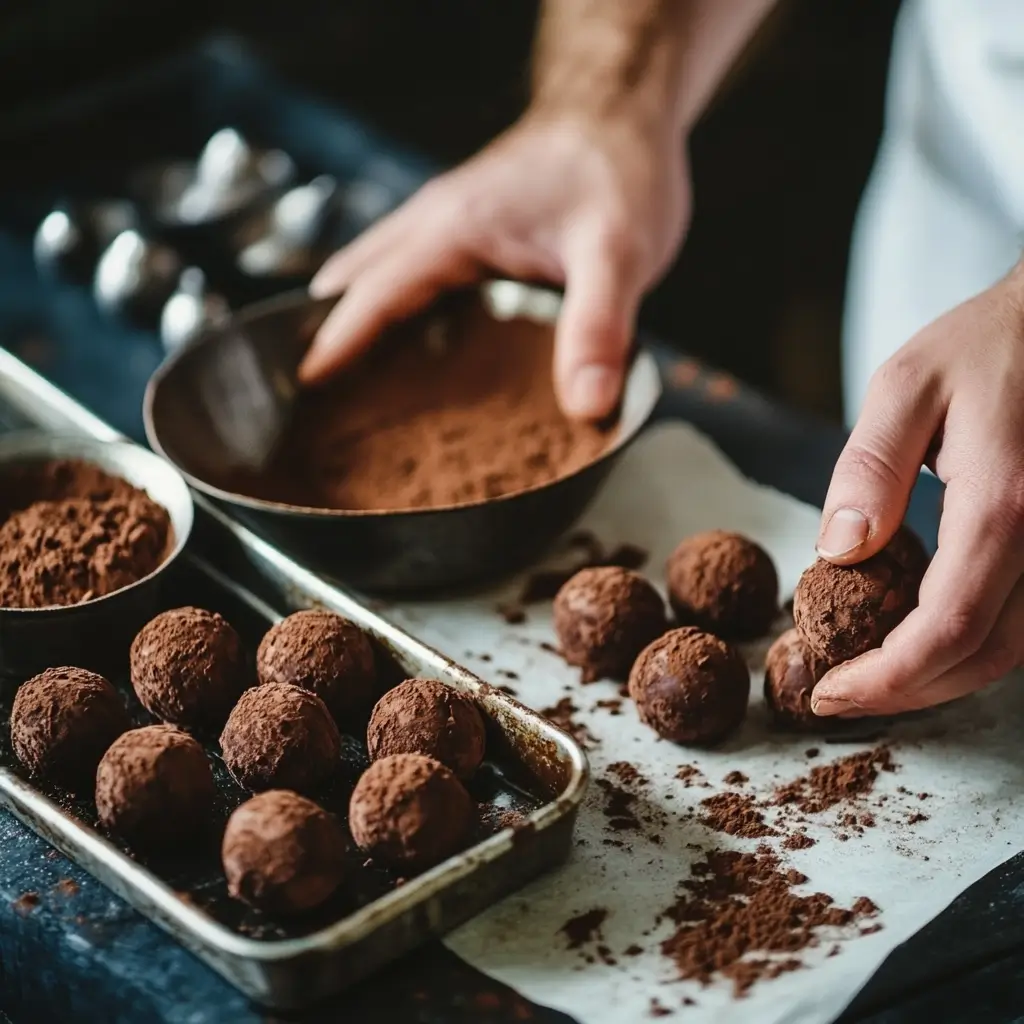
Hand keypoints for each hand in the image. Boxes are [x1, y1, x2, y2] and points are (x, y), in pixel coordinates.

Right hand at [300, 111, 690, 419]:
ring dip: (358, 314)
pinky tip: (416, 345)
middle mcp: (439, 222)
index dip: (339, 341)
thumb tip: (586, 405)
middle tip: (315, 391)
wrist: (625, 115)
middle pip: (359, 278)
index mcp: (455, 229)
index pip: (375, 292)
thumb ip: (599, 329)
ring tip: (351, 379)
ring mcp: (451, 222)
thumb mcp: (618, 254)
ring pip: (381, 269)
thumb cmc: (619, 170)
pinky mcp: (471, 230)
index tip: (304, 383)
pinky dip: (395, 304)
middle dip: (329, 328)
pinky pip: (412, 268)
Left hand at [812, 262, 1023, 716]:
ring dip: (939, 677)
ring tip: (869, 674)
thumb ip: (870, 469)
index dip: (887, 677)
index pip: (948, 625)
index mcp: (1006, 504)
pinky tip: (919, 638)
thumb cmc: (983, 346)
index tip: (829, 692)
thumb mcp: (905, 388)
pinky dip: (969, 645)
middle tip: (839, 695)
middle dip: (907, 691)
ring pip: (1013, 649)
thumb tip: (838, 551)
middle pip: (985, 655)